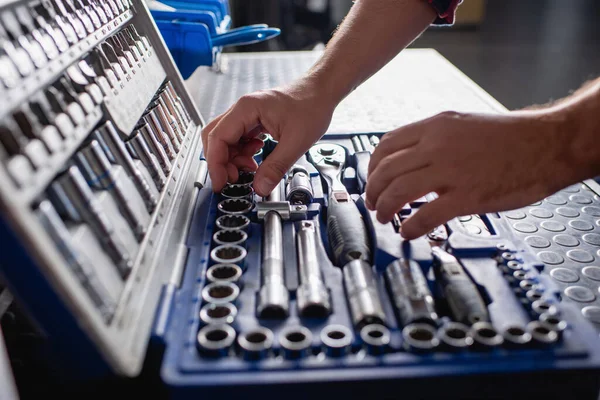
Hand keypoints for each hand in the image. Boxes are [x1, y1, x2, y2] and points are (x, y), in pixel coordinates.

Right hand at [201, 77, 335, 195]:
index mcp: (247, 109)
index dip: (216, 164)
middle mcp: (242, 109)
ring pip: (226, 140)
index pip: (217, 138)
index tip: (221, 182)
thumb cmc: (311, 106)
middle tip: (235, 179)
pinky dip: (242, 153)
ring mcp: (247, 114)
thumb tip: (260, 187)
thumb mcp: (296, 142)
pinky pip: (238, 139)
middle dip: (222, 162)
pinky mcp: (253, 120)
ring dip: (233, 159)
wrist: (322, 91)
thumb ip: (276, 167)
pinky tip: (256, 159)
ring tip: (251, 169)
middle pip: (216, 139)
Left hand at [366, 110, 574, 239]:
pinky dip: (410, 227)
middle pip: (386, 170)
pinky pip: (426, 215)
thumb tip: (409, 159)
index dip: (371, 167)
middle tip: (372, 204)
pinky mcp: (468, 196)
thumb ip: (433, 140)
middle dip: (372, 191)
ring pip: (398, 191)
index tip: (372, 180)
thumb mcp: (462, 125)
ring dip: (384, 209)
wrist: (548, 143)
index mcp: (435, 126)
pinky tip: (408, 232)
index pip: (386, 145)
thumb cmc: (510, 137)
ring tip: (384, 218)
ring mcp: (451, 171)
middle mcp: (438, 145)